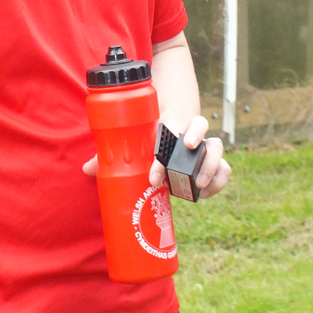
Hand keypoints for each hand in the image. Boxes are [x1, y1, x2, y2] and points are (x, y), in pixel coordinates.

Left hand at [82, 114, 230, 199]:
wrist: (172, 120)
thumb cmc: (148, 134)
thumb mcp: (133, 140)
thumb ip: (111, 153)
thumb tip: (86, 169)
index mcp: (166, 121)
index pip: (168, 129)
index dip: (162, 153)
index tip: (153, 177)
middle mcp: (187, 129)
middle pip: (199, 126)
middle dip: (194, 143)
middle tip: (182, 163)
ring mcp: (202, 144)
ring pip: (216, 145)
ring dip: (211, 163)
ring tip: (199, 184)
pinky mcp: (212, 159)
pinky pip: (225, 166)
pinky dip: (221, 178)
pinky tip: (206, 192)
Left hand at [154, 113, 230, 198]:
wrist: (171, 141)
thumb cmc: (167, 140)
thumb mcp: (161, 146)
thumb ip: (158, 162)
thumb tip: (155, 180)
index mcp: (192, 129)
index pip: (199, 124)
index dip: (196, 133)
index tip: (188, 144)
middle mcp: (206, 142)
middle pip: (216, 147)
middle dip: (209, 165)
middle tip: (199, 181)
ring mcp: (212, 156)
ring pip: (224, 165)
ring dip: (215, 180)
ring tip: (200, 189)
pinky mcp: (214, 169)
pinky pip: (221, 177)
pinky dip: (214, 187)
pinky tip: (202, 194)